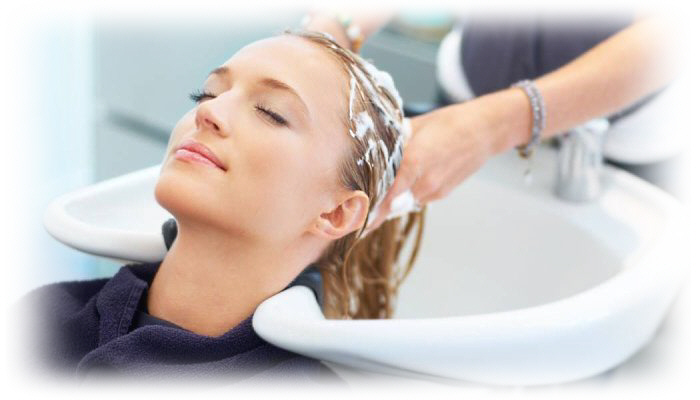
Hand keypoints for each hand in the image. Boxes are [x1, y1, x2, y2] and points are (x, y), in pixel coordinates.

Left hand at [365, 93, 513, 232]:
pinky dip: (409, 191)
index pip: (384, 196)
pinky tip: (412, 175)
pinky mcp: (441, 193)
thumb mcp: (415, 127)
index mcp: (413, 162)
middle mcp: (423, 182)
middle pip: (391, 202)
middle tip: (362, 204)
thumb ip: (393, 143)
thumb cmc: (450, 123)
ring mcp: (434, 191)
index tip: (356, 221)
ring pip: (403, 200)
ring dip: (394, 196)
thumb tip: (369, 148)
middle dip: (377, 204)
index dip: (369, 210)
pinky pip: (417, 196)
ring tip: (387, 182)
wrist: (485, 131)